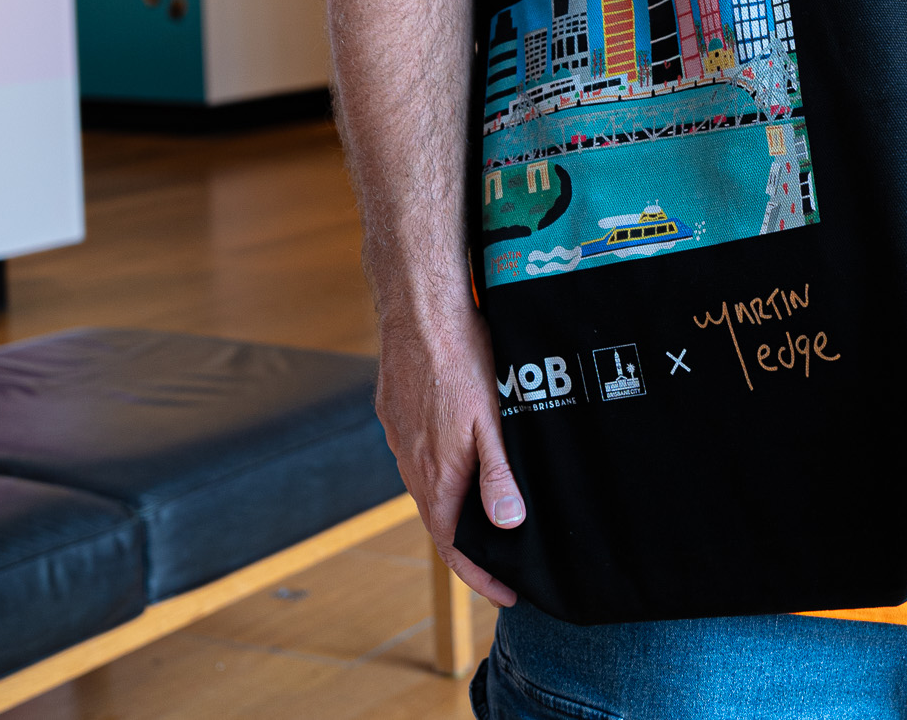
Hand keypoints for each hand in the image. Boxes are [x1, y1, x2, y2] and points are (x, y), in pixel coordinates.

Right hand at [375, 303, 524, 604]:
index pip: (454, 546)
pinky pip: (420, 459)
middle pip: (440, 522)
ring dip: (456, 509)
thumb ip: (497, 473)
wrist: (420, 312)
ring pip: (429, 489)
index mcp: (437, 475)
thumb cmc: (462, 359)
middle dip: (472, 547)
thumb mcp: (492, 420)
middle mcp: (413, 465)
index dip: (481, 576)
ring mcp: (402, 440)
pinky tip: (463, 460)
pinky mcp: (398, 416)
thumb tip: (508, 525)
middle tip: (505, 561)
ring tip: (490, 516)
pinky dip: (443, 474)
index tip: (507, 594)